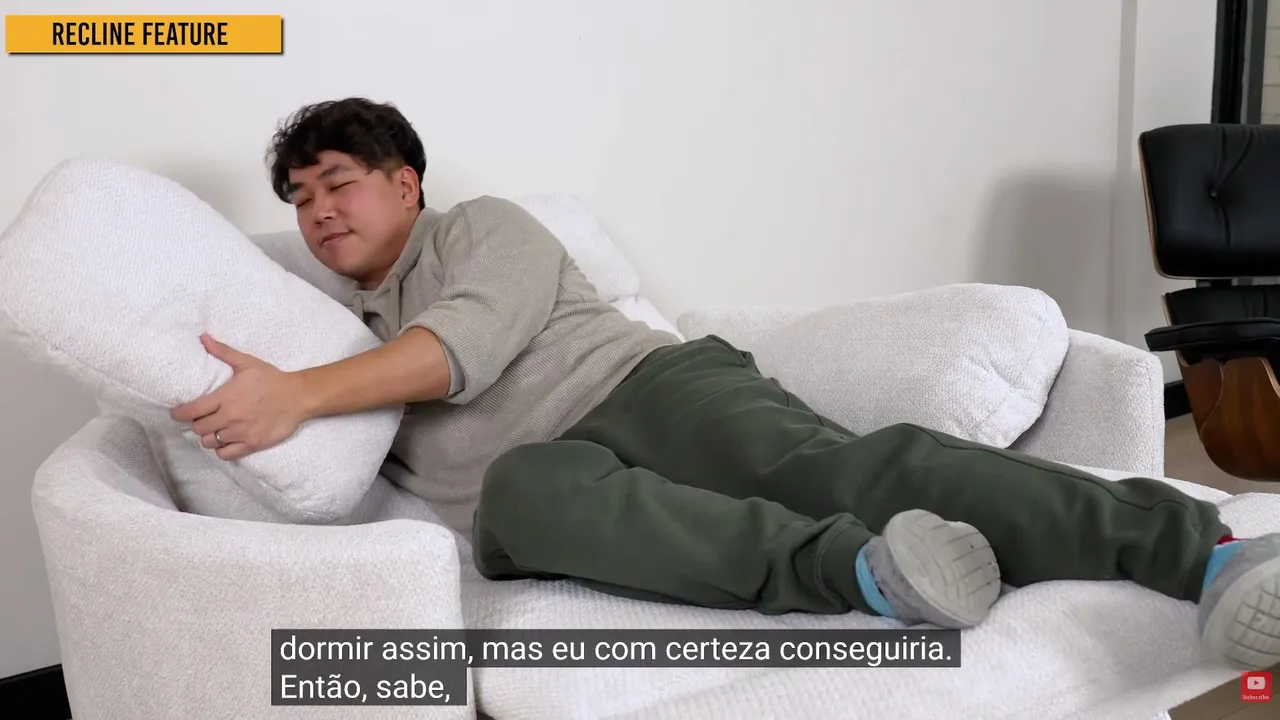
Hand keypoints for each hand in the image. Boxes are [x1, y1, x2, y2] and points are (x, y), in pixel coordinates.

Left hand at [170, 334, 308, 459]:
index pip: (192, 410)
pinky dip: (221, 449)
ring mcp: (241, 432)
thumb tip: (203, 338)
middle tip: (202, 419)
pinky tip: (225, 441)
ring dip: (208, 437)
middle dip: (197, 423)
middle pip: (199, 428)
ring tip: (213, 430)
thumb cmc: (272, 379)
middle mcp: (231, 417)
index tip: (177, 413)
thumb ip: (223, 352)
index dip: (179, 414)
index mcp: (226, 397)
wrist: (299, 397)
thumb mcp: (247, 363)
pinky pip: (226, 454)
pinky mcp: (252, 444)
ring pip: (210, 442)